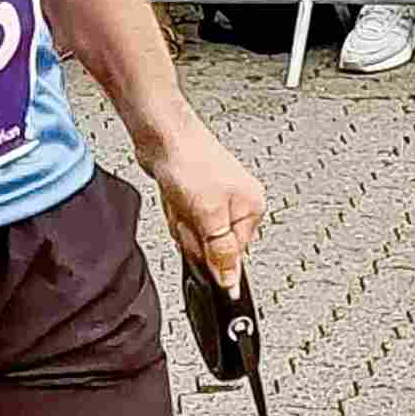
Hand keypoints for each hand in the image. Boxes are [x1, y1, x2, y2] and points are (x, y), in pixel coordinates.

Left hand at [138, 120, 267, 286]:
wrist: (161, 133)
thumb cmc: (190, 160)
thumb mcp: (209, 215)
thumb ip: (222, 252)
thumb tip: (231, 282)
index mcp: (252, 208)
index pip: (232, 255)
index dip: (209, 251)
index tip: (199, 233)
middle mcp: (238, 204)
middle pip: (211, 247)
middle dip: (192, 234)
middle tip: (189, 211)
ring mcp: (214, 199)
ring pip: (193, 235)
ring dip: (181, 222)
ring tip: (181, 198)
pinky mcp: (194, 195)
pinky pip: (182, 221)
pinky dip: (174, 212)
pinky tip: (173, 195)